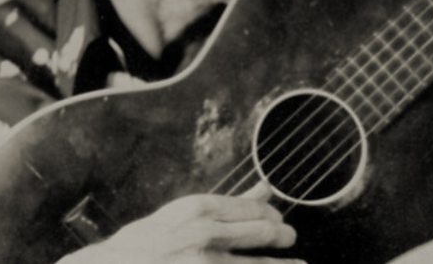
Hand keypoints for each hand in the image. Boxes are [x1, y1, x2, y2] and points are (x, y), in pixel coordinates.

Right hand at [56, 188, 300, 263]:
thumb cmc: (144, 243)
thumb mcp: (181, 215)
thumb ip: (227, 205)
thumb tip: (266, 189)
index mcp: (198, 210)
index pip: (255, 208)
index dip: (273, 215)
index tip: (279, 220)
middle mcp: (205, 236)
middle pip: (264, 232)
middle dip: (282, 236)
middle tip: (289, 238)